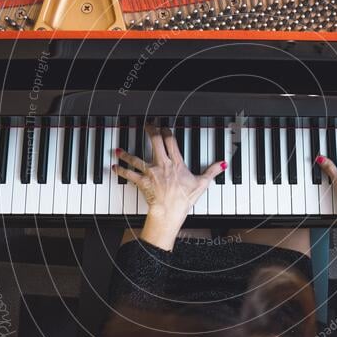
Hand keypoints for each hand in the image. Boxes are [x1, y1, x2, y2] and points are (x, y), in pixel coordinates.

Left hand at [113, 122, 226, 249]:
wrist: (170, 211)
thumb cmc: (183, 199)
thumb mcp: (201, 184)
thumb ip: (212, 171)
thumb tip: (222, 164)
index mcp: (176, 163)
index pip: (170, 142)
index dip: (166, 132)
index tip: (164, 128)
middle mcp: (162, 165)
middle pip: (154, 143)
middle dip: (150, 131)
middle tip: (147, 125)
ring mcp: (150, 173)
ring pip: (137, 158)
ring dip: (127, 153)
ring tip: (119, 149)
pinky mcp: (142, 181)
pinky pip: (129, 174)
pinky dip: (120, 170)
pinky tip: (114, 166)